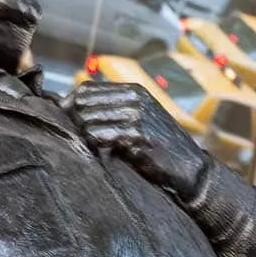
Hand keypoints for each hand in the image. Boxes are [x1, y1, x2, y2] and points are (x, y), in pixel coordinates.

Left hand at [63, 81, 206, 199]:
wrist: (190, 166)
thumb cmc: (159, 146)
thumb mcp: (139, 119)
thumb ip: (112, 110)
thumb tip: (69, 107)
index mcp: (134, 91)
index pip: (86, 89)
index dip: (69, 105)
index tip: (65, 122)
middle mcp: (135, 99)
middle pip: (83, 103)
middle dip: (74, 121)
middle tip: (76, 139)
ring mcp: (137, 116)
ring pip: (88, 120)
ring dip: (84, 137)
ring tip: (91, 148)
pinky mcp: (138, 136)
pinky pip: (101, 137)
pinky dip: (95, 146)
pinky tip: (102, 154)